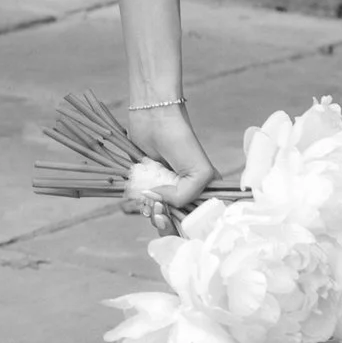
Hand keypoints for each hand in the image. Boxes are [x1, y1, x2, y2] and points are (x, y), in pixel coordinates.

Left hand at [122, 96, 220, 215]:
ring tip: (149, 202)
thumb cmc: (181, 140)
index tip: (174, 218)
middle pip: (176, 221)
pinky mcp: (145, 184)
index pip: (197, 220)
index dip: (187, 225)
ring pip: (158, 215)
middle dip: (166, 221)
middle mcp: (183, 193)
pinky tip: (141, 199)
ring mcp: (163, 189)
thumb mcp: (198, 173)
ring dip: (151, 214)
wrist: (153, 117)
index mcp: (202, 192)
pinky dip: (139, 205)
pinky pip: (142, 204)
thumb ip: (185, 197)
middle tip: (159, 211)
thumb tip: (159, 203)